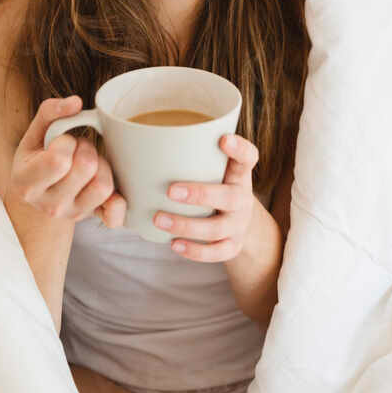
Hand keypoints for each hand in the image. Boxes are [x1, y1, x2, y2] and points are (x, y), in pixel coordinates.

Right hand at [9, 95, 126, 226]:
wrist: (38, 195)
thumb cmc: (37, 158)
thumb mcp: (35, 134)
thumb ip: (50, 112)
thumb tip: (76, 102)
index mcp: (28, 184)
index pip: (58, 160)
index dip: (66, 142)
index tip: (62, 142)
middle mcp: (50, 205)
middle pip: (86, 168)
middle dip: (85, 148)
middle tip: (77, 149)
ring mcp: (73, 214)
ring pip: (103, 186)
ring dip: (102, 166)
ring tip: (88, 163)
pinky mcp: (92, 218)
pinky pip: (115, 215)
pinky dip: (118, 202)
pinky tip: (108, 187)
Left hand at [153, 133, 258, 260]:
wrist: (239, 221)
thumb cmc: (214, 186)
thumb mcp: (215, 169)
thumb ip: (194, 157)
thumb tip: (143, 141)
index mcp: (239, 174)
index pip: (248, 157)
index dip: (239, 148)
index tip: (223, 139)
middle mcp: (243, 198)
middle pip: (229, 197)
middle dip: (200, 194)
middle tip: (170, 190)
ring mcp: (239, 224)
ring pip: (217, 228)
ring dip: (187, 225)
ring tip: (158, 219)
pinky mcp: (233, 246)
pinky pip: (216, 252)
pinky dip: (195, 251)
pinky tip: (173, 243)